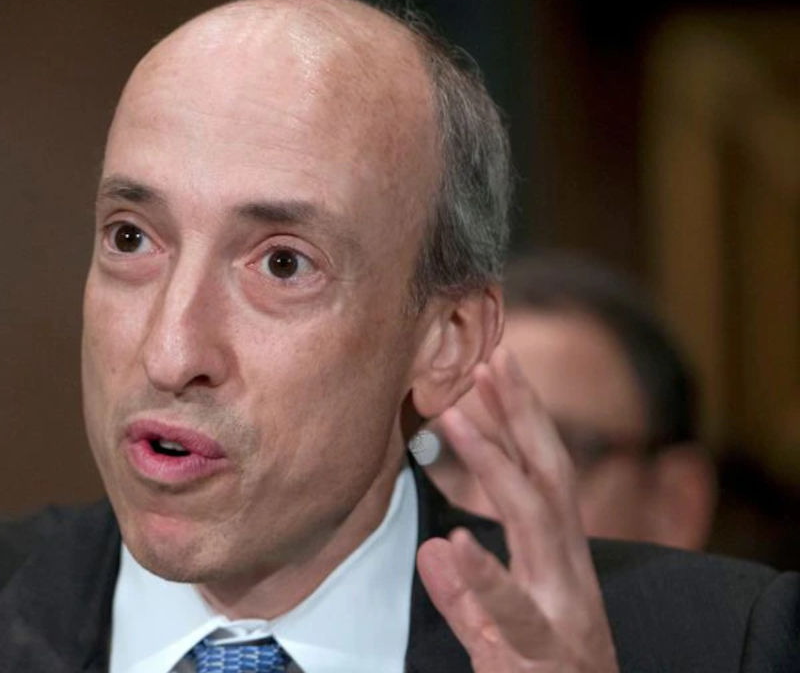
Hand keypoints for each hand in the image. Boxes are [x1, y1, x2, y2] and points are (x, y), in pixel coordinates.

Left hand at [416, 347, 617, 671]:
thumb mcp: (503, 631)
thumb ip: (469, 593)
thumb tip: (432, 547)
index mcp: (557, 564)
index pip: (542, 476)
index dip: (521, 420)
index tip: (493, 365)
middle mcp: (566, 575)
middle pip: (548, 477)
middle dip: (521, 414)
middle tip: (487, 356)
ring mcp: (559, 611)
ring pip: (533, 522)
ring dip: (492, 462)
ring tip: (453, 414)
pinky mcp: (540, 654)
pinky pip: (510, 614)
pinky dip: (483, 579)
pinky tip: (452, 546)